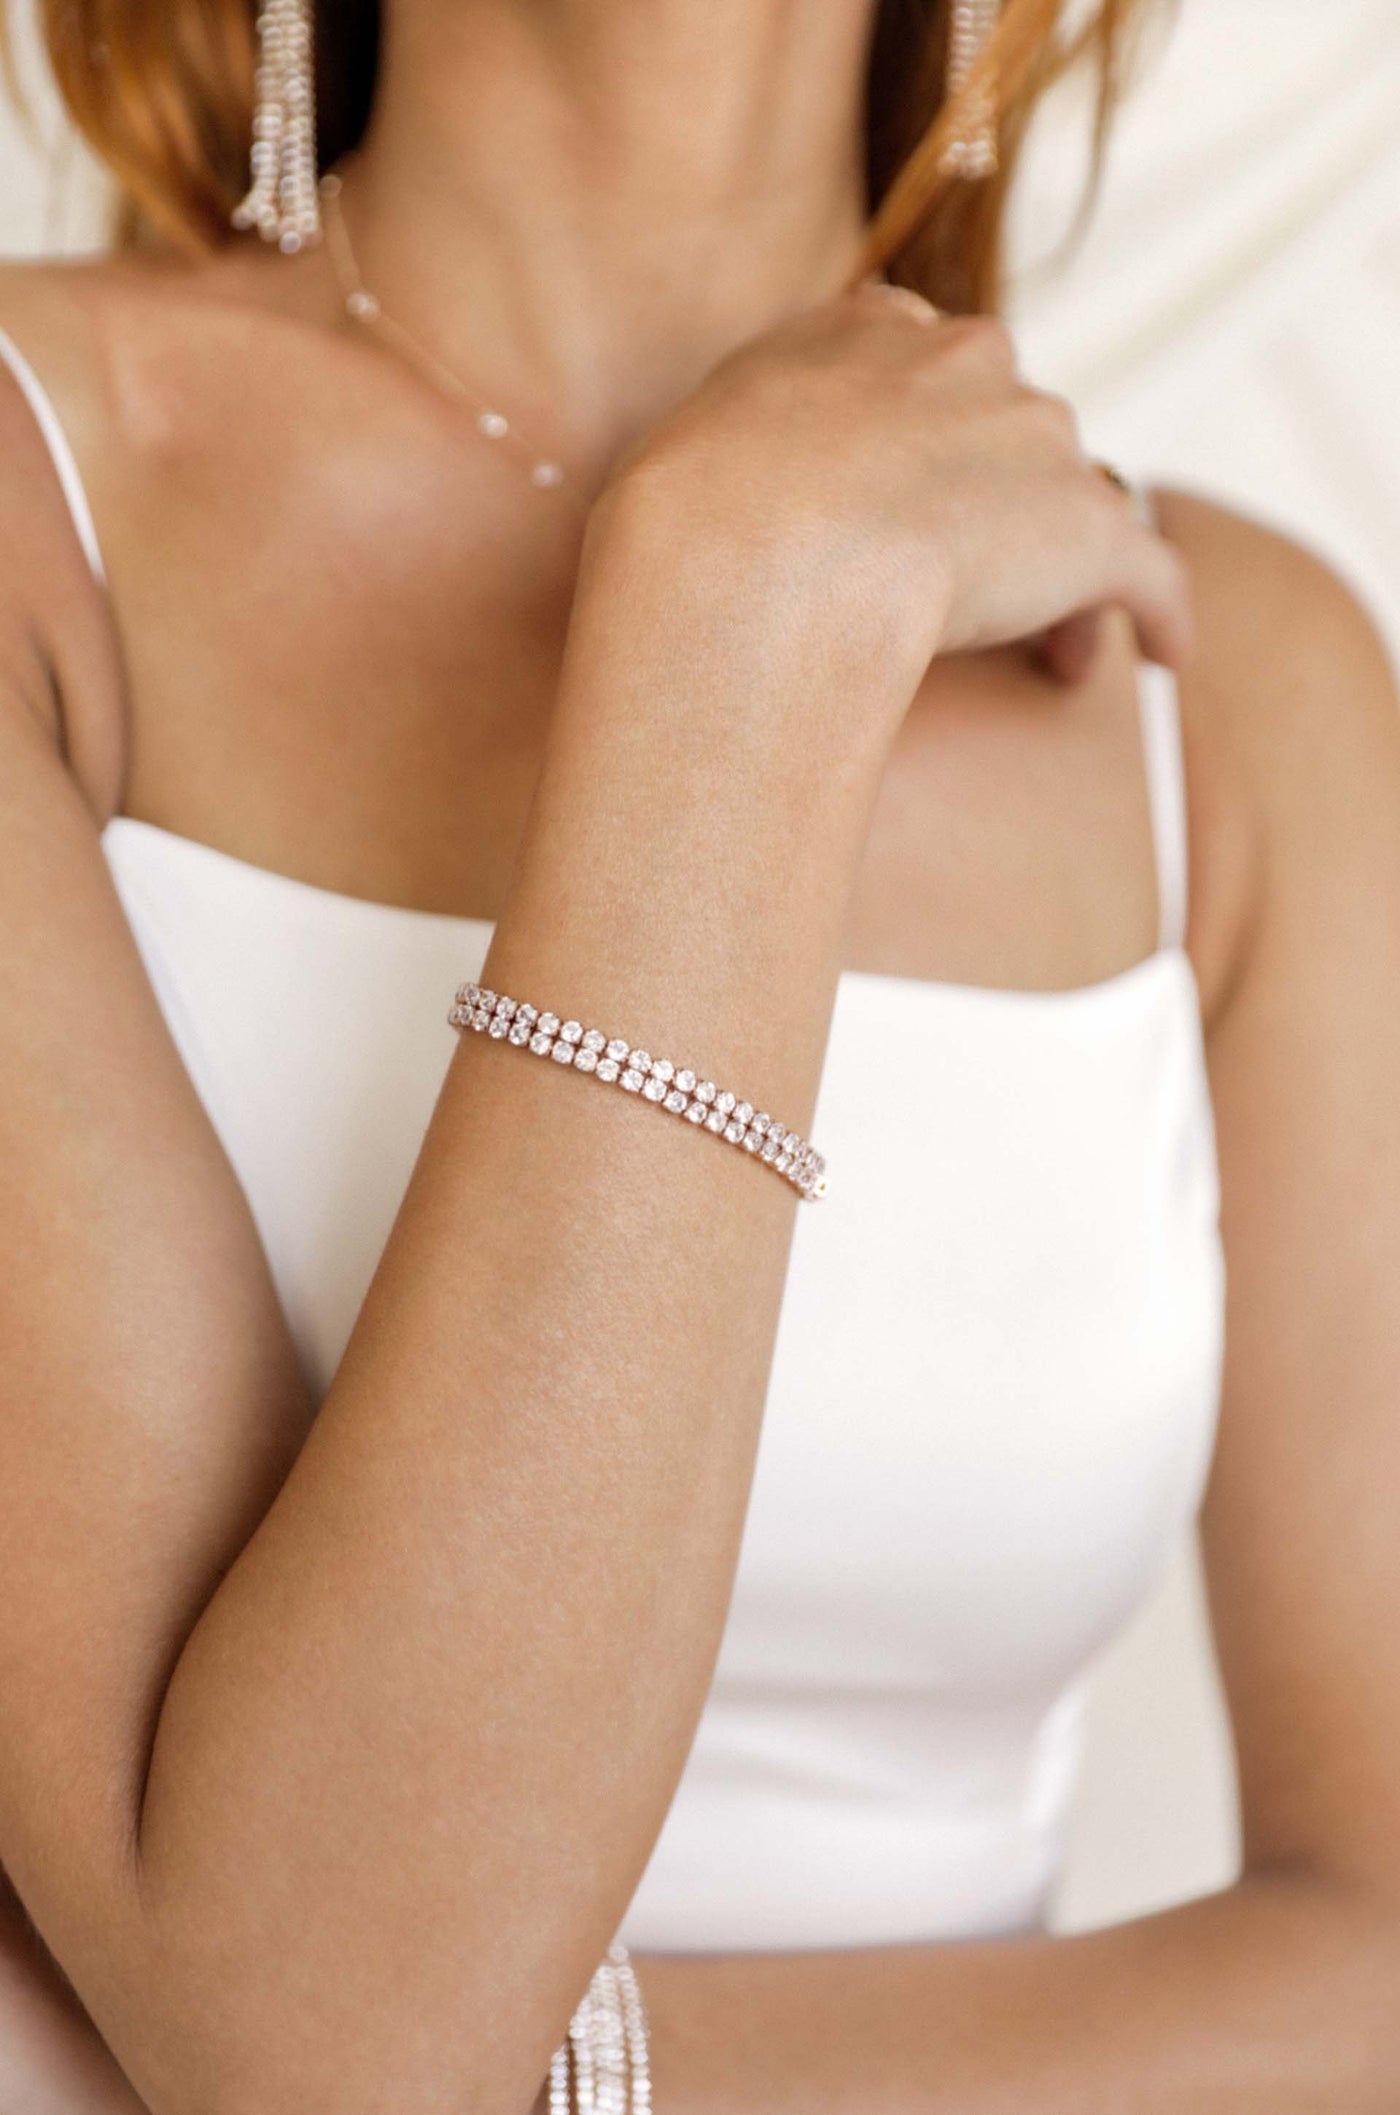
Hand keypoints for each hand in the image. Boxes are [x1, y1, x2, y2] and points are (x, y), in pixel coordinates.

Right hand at [590, 281, 1192, 743]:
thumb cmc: (685, 524)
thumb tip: (691, 517)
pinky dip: (1163, 613)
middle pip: (1012, 429)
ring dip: (1063, 578)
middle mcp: (966, 359)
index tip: (926, 490)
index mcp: (864, 331)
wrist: (749, 552)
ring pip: (1073, 506)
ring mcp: (1034, 438)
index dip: (932, 433)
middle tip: (988, 593)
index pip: (925, 360)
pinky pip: (1148, 572)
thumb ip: (723, 459)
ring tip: (1053, 664)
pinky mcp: (1086, 530)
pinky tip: (1167, 657)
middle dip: (1008, 506)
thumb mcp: (679, 457)